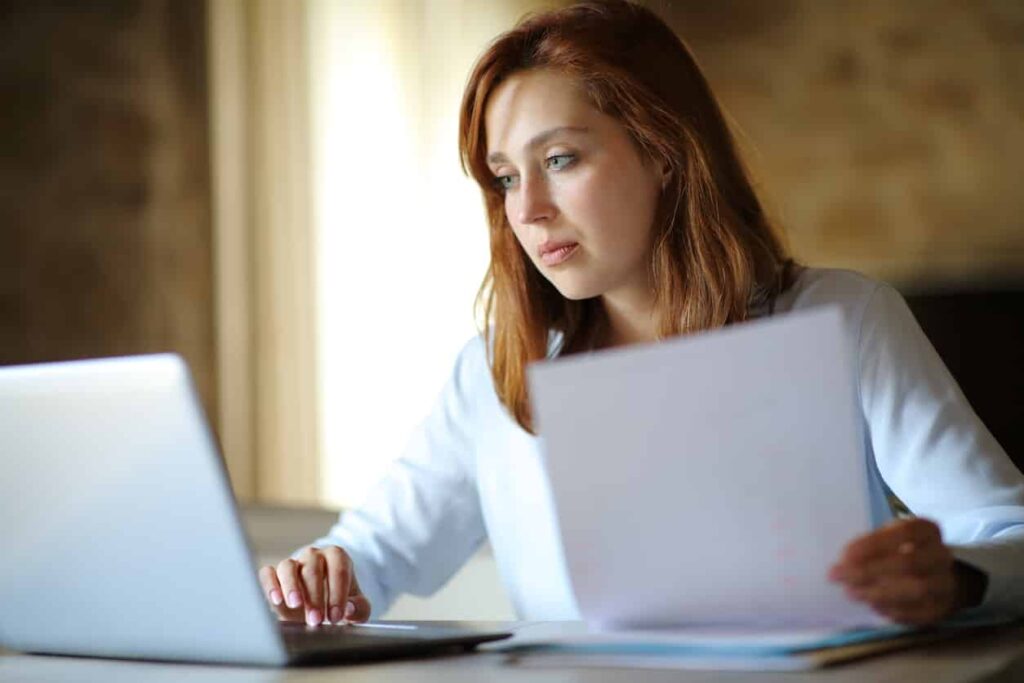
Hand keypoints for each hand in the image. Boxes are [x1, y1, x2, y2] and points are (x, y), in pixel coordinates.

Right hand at [259, 545, 371, 625]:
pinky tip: (277, 600)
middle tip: (316, 620)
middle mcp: (314, 556)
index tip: (336, 617)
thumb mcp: (356, 607)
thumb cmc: (340, 603)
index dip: (337, 593)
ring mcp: (293, 563)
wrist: (321, 606)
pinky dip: (271, 585)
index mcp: (337, 557)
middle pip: (312, 568)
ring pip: (288, 566)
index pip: (338, 569)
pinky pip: (268, 573)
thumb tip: (348, 608)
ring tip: (296, 605)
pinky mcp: (274, 575)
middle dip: (315, 596)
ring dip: (292, 586)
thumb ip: (359, 608)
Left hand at [829, 518, 961, 624]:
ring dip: (878, 592)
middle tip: (838, 576)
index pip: (904, 532)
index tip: (845, 555)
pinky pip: (919, 612)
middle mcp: (942, 555)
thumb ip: (870, 545)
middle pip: (908, 563)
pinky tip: (871, 606)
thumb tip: (845, 562)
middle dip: (869, 571)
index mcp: (927, 530)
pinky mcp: (942, 608)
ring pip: (916, 589)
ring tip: (851, 592)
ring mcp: (945, 583)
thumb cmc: (900, 550)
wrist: (933, 575)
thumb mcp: (887, 537)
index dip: (873, 544)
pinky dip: (892, 610)